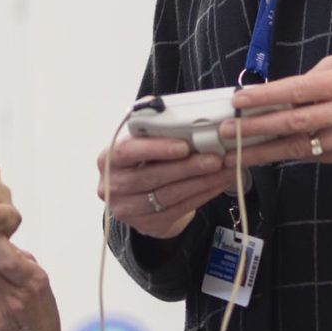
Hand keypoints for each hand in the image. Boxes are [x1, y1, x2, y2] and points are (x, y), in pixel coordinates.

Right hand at [94, 130, 229, 239]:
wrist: (140, 198)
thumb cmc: (143, 161)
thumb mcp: (140, 140)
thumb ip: (148, 123)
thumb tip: (160, 105)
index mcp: (108, 160)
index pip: (127, 152)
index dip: (155, 148)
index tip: (183, 145)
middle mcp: (113, 186)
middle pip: (151, 176)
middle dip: (187, 167)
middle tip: (215, 157)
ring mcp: (128, 209)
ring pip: (168, 195)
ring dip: (200, 181)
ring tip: (223, 168)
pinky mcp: (147, 225)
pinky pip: (179, 209)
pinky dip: (202, 195)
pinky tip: (218, 183)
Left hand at [224, 54, 331, 164]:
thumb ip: (311, 79)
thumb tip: (274, 95)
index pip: (298, 91)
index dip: (265, 98)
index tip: (239, 103)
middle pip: (295, 124)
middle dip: (256, 130)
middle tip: (228, 133)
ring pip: (301, 148)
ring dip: (265, 151)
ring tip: (236, 152)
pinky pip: (315, 157)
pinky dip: (289, 155)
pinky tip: (267, 154)